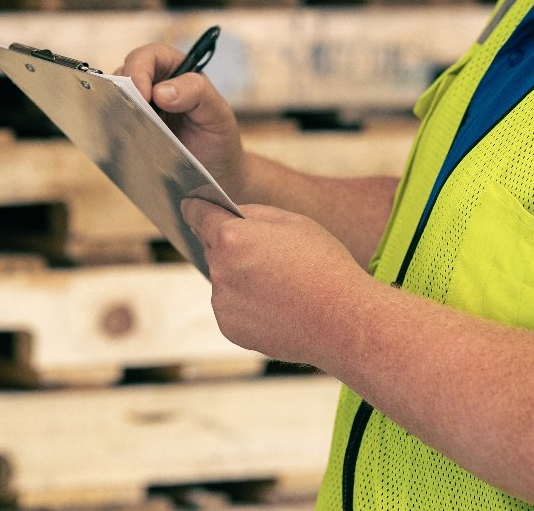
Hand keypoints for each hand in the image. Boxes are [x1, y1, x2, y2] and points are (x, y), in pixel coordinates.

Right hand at [117, 42, 244, 197]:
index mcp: (177, 71)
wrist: (215, 176)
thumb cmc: (218, 140)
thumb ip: (197, 94)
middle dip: (122, 90)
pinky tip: (121, 142)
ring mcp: (139, 108)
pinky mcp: (129, 131)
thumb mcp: (217, 114)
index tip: (142, 95)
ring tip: (125, 129)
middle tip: (128, 114)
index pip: (150, 56)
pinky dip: (112, 130)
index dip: (140, 70)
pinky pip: (112, 124)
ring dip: (115, 111)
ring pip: (114, 98)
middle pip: (125, 73)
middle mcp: (154, 84)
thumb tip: (160, 91)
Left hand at [181, 198, 369, 367]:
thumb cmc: (322, 263)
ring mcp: (223, 303)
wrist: (343, 320)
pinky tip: (276, 303)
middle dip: (231, 244)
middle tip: (265, 250)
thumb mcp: (292, 221)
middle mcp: (219, 271)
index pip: (200, 215)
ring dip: (238, 274)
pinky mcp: (230, 329)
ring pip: (223, 277)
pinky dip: (245, 302)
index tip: (190, 204)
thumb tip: (229, 217)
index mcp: (232, 238)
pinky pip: (231, 305)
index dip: (196, 207)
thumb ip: (252, 214)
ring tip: (278, 281)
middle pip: (214, 247)